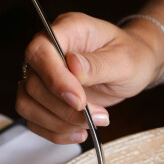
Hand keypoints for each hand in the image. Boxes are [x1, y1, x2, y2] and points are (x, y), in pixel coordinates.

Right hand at [16, 12, 163, 143]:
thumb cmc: (131, 56)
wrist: (135, 66)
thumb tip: (73, 66)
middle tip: (99, 116)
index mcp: (67, 30)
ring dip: (59, 123)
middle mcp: (49, 51)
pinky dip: (56, 132)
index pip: (40, 51)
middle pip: (33, 84)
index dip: (55, 79)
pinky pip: (36, 120)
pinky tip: (79, 133)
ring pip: (28, 104)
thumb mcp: (124, 59)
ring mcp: (44, 75)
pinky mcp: (46, 98)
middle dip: (64, 109)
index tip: (80, 101)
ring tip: (93, 124)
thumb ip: (98, 64)